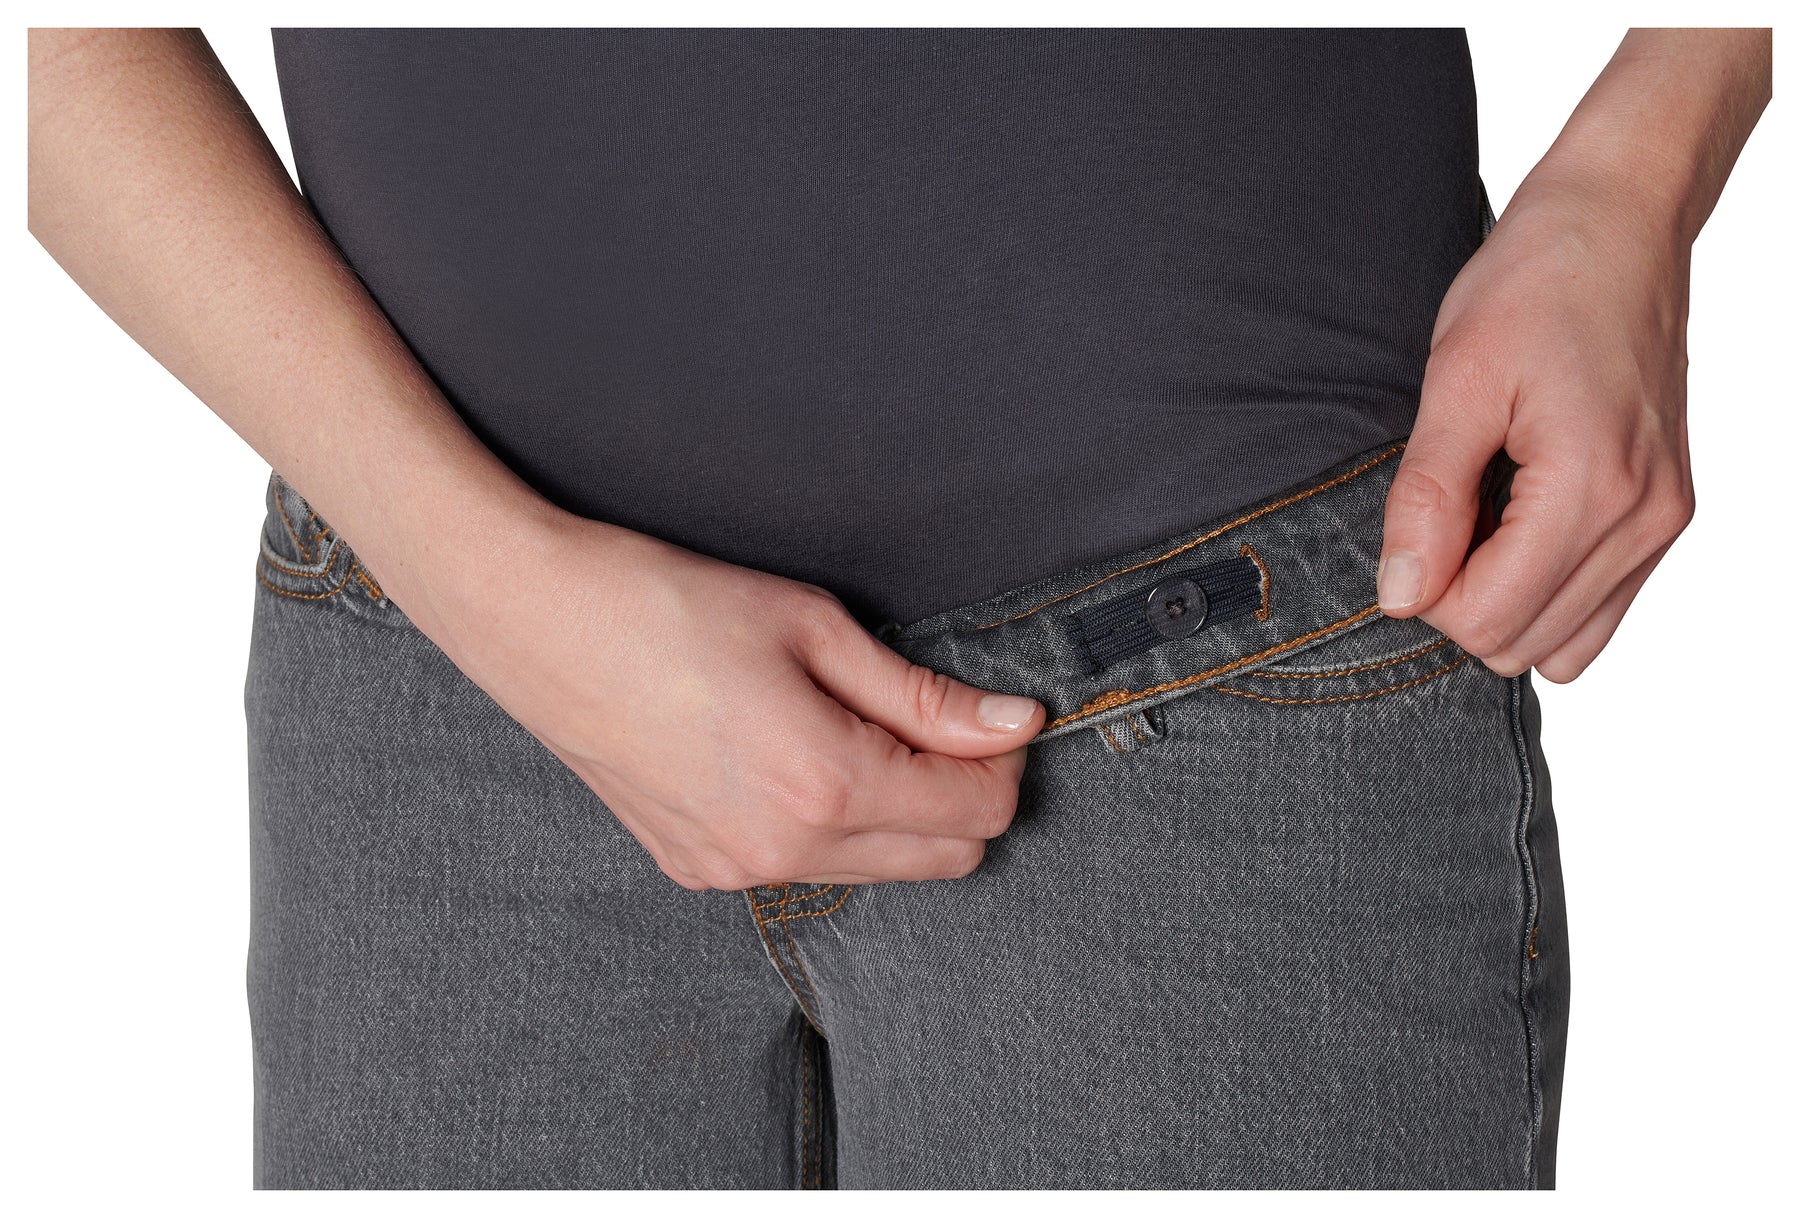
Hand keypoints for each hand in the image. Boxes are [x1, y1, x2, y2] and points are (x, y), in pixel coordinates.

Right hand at [421, 517, 1043, 889]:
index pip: (977, 809)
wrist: (536, 621)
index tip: (998, 713)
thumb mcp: (814, 627)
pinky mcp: (696, 868)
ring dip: (900, 815)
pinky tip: (789, 755)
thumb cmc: (669, 603)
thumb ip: (923, 695)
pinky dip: (830, 826)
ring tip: (854, 727)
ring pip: (880, 870)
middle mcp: (784, 850)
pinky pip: (805, 866)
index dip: (1005, 758)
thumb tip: (1014, 724)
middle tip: (937, 720)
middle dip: (964, 795)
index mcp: (825, 785)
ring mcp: (735, 870)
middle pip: (946, 859)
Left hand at [1376, 175, 1695, 682]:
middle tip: (1440, 517)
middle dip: (1461, 601)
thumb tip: (1402, 595)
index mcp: (1594, 488)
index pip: (1489, 620)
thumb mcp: (1454, 381)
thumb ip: (1426, 499)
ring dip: (1503, 602)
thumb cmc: (1537, 282)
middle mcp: (1646, 520)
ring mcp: (1665, 521)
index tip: (1413, 526)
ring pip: (1564, 643)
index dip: (1426, 593)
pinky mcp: (1666, 514)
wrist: (1621, 223)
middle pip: (1524, 644)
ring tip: (1478, 516)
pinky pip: (1600, 608)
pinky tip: (1515, 522)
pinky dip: (1546, 590)